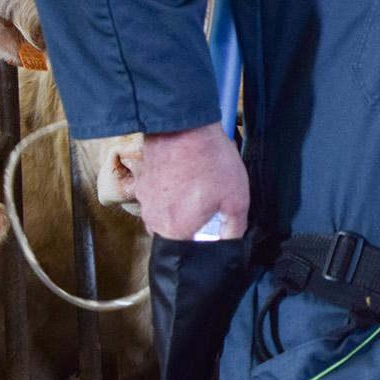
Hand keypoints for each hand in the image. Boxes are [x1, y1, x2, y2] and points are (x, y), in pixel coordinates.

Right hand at [138, 122, 249, 238]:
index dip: (205, 242)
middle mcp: (153, 219)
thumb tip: (230, 244)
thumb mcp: (236, 200)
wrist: (183, 125)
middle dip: (194, 224)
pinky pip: (160, 196)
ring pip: (167, 214)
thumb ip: (234, 229)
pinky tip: (188, 176)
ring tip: (200, 187)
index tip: (216, 228)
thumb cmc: (209, 163)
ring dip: (183, 207)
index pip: (188, 254)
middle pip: (177, 234)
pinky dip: (173, 191)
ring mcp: (144, 199)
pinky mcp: (143, 182)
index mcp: (174, 231)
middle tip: (211, 205)